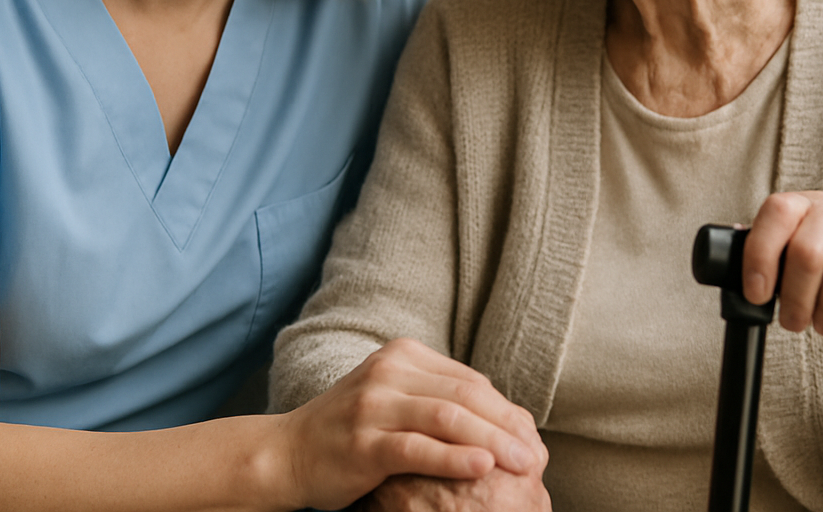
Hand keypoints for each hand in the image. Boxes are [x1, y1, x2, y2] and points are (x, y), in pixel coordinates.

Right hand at [277, 338, 545, 510]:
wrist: (287, 453)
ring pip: (447, 418)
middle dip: (506, 425)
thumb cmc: (349, 430)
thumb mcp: (392, 398)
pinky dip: (454, 457)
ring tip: (522, 462)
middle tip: (535, 452)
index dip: (504, 408)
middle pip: (464, 396)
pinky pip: (418, 448)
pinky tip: (482, 468)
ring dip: (491, 441)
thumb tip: (503, 417)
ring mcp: (373, 405)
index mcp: (401, 355)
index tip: (531, 435)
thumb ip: (436, 397)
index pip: (468, 380)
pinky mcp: (362, 441)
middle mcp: (388, 372)